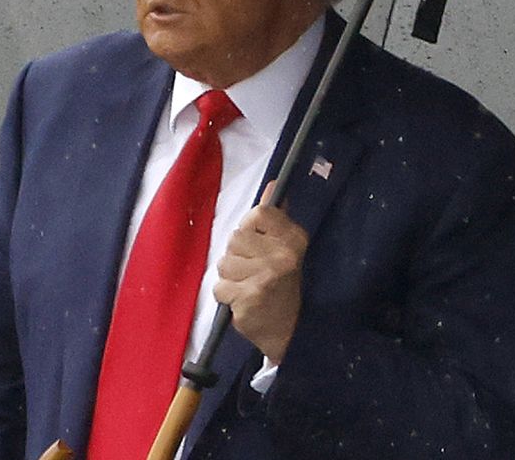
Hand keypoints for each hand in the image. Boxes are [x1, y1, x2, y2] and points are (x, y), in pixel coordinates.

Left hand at [214, 182, 307, 363]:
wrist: (289, 329)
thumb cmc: (282, 284)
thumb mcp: (285, 248)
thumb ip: (276, 217)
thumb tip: (273, 184)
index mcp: (294, 238)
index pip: (259, 214)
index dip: (250, 228)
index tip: (257, 244)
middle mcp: (284, 255)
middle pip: (235, 238)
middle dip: (237, 256)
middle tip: (254, 271)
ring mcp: (267, 276)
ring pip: (224, 263)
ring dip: (230, 278)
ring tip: (248, 286)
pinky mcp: (250, 297)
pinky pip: (220, 287)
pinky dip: (226, 296)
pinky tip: (242, 300)